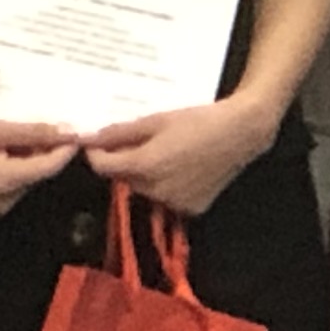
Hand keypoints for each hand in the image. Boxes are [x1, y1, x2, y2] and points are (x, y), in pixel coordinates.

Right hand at [0, 108, 77, 218]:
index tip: (76, 129)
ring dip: (26, 155)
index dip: (65, 148)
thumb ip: (30, 132)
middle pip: (38, 172)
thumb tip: (66, 131)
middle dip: (41, 149)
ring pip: (25, 176)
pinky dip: (12, 164)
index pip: (50, 166)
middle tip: (39, 122)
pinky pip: (11, 182)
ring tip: (12, 131)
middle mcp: (4, 201)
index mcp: (6, 181)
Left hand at [77, 94, 280, 218]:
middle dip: (124, 162)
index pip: (103, 168)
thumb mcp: (155, 121)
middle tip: (140, 141)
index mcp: (146, 166)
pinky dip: (165, 185)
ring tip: (165, 152)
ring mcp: (176, 204)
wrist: (241, 132)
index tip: (96, 143)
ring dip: (144, 175)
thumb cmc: (198, 121)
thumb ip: (119, 133)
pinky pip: (166, 198)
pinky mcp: (192, 210)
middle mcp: (158, 191)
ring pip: (144, 190)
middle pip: (124, 178)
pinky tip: (180, 167)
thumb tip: (88, 138)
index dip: (95, 154)